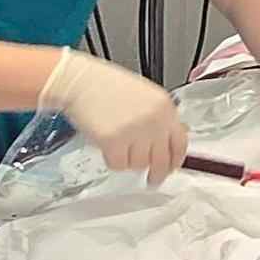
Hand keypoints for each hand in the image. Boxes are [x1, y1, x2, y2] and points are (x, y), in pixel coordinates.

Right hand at [39, 48, 188, 183]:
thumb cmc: (103, 85)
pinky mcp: (113, 141)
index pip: (180, 143)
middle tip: (151, 179)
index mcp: (164, 107)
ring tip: (118, 145)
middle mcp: (154, 121)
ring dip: (129, 161)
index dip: (175, 160)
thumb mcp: (142, 95)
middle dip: (156, 174)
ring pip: (139, 164)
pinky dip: (112, 160)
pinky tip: (107, 147)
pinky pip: (119, 164)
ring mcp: (134, 131)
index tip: (170, 168)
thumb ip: (158, 117)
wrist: (78, 80)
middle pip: (162, 160)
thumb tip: (167, 140)